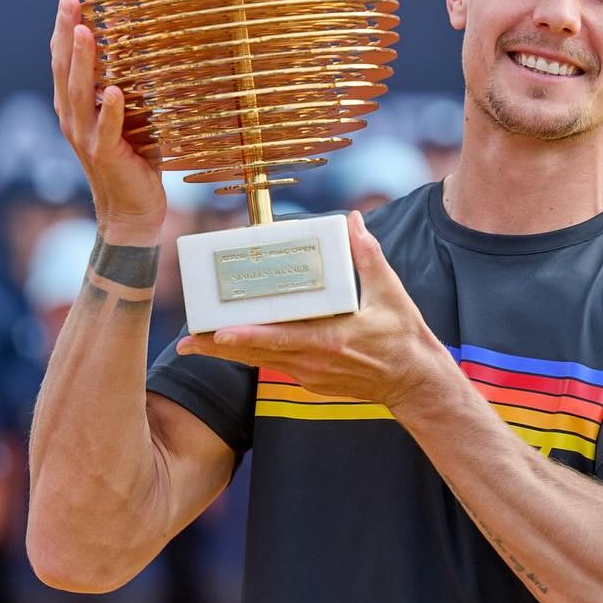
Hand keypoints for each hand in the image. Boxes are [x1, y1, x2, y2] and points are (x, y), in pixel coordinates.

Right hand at [49, 0, 164, 240]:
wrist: (130, 211)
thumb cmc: (133, 159)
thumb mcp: (127, 114)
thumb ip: (123, 83)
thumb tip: (134, 42)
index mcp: (73, 104)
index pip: (63, 55)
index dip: (64, 22)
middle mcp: (71, 117)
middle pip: (64, 65)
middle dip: (67, 28)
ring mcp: (85, 137)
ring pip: (80, 92)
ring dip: (84, 60)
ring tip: (87, 29)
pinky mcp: (105, 155)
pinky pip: (107, 129)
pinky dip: (110, 110)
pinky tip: (115, 91)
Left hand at [178, 211, 458, 410]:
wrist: (415, 382)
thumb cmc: (404, 336)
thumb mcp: (390, 293)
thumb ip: (368, 256)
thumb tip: (353, 220)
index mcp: (331, 340)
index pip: (281, 339)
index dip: (247, 338)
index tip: (217, 333)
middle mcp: (315, 362)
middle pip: (258, 356)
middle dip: (220, 349)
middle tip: (187, 341)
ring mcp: (312, 376)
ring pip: (262, 363)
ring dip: (229, 354)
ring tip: (197, 344)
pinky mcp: (312, 382)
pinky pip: (276, 366)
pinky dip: (254, 356)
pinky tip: (232, 346)